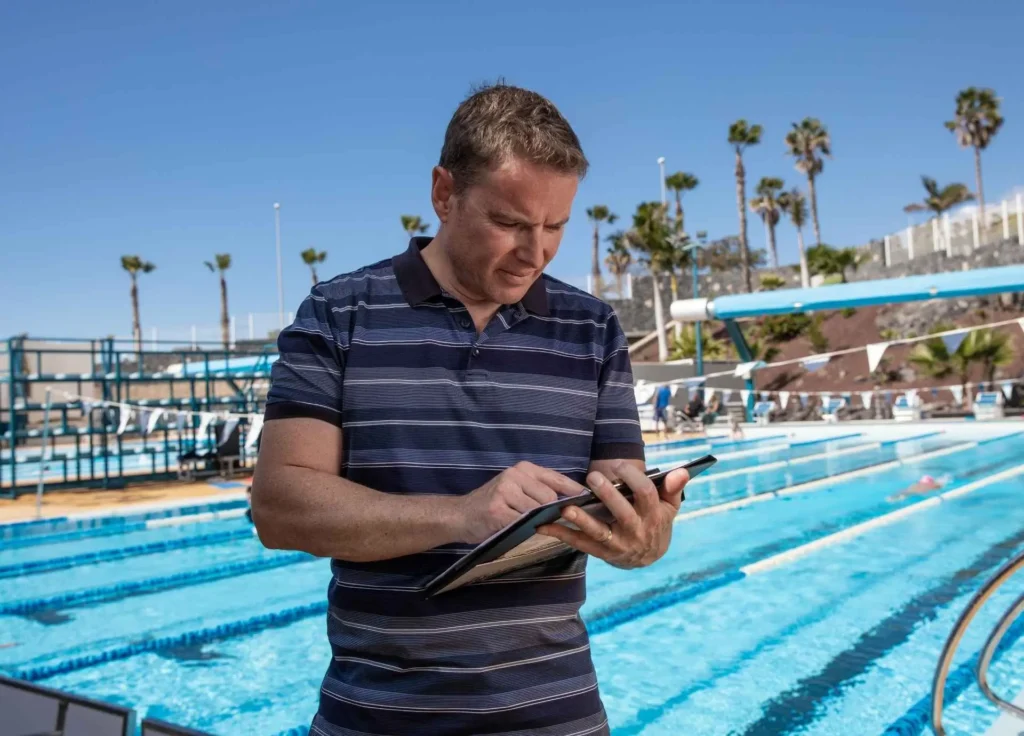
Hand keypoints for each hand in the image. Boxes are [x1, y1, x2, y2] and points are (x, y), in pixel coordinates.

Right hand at [455, 462, 584, 544]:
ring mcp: (505, 490)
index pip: (557, 478)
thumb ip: (540, 490)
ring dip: (534, 522)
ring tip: (522, 523)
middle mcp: (515, 474)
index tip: (586, 501)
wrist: (461, 515)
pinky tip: (512, 527)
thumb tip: (573, 499)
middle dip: (550, 511)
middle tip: (541, 520)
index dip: (574, 491)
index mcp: (523, 468)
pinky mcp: (497, 508)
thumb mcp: (517, 489)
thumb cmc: (494, 504)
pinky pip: (522, 522)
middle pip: (550, 497)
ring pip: (537, 511)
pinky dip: (521, 529)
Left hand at [536, 462, 688, 568]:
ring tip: (566, 508)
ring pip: (599, 532)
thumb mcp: (668, 506)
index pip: (646, 494)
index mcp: (654, 517)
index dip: (633, 478)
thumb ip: (672, 487)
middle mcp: (636, 532)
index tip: (620, 466)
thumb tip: (680, 471)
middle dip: (608, 494)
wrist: (648, 557)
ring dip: (581, 520)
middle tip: (593, 477)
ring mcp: (618, 545)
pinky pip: (580, 544)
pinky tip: (544, 525)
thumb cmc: (656, 521)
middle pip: (622, 512)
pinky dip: (561, 534)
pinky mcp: (601, 553)